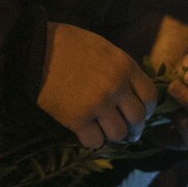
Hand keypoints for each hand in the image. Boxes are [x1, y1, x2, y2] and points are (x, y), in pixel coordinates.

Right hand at [36, 22, 156, 148]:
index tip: (141, 113)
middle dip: (134, 127)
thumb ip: (121, 69)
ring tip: (105, 131)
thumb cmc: (70, 45)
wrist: (37, 50)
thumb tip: (132, 92)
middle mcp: (116, 87)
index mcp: (125, 66)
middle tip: (127, 129)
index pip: (150, 96)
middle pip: (137, 119)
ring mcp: (97, 104)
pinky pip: (95, 141)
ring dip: (113, 135)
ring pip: (118, 134)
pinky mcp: (76, 119)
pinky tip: (87, 132)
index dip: (148, 109)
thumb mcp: (105, 49)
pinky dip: (92, 140)